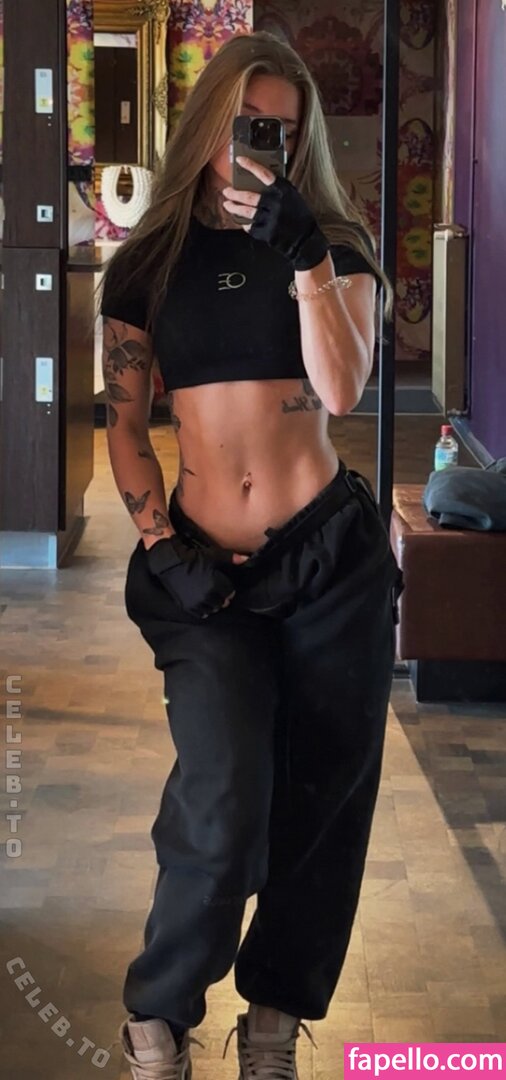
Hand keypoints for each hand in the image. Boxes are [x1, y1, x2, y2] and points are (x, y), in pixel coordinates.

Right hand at [145, 534, 247, 618]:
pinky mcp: (187, 606)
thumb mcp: (214, 555)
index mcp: (216, 585)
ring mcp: (196, 603)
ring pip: (212, 609)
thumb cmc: (194, 558)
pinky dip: (203, 610)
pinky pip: (200, 614)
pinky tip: (202, 603)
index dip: (229, 589)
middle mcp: (207, 597)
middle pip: (222, 603)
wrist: (171, 563)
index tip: (225, 586)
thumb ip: (231, 558)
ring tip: (211, 597)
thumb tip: (246, 559)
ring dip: (213, 604)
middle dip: (222, 597)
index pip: (230, 593)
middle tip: (218, 591)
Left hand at [223, 156, 328, 270]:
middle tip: (227, 191)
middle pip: (249, 196)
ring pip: (246, 212)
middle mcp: (276, 204)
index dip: (251, 166)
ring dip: (234, 208)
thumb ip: (277, 190)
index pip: (264, 174)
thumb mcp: (292, 197)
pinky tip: (241, 220)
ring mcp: (271, 219)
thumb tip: (258, 181)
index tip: (240, 160)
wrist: (306, 240)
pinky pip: (250, 226)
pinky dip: (244, 223)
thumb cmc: (299, 216)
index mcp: (283, 191)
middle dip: (235, 194)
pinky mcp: (267, 233)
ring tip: (227, 204)